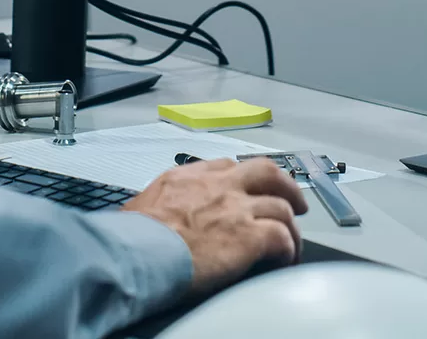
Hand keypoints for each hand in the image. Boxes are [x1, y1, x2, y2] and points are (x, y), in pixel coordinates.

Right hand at [124, 158, 307, 292]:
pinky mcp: (250, 236)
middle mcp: (218, 186)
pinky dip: (288, 248)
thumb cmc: (132, 237)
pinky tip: (284, 260)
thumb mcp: (142, 205)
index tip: (248, 190)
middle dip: (285, 186)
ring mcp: (237, 208)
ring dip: (291, 227)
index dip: (244, 178)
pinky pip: (282, 237)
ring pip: (282, 208)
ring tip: (292, 245)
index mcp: (189, 177)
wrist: (137, 252)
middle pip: (266, 173)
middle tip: (295, 202)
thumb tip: (157, 220)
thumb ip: (161, 204)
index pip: (227, 166)